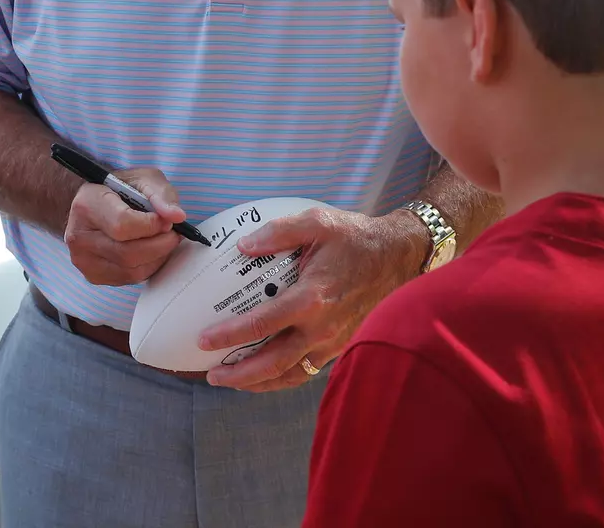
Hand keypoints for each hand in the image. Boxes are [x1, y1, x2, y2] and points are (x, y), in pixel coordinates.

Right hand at [63, 167, 188, 286]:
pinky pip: (129, 279)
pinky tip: (151, 252)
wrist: (96, 205)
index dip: (151, 225)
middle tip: (173, 234)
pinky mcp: (92, 275)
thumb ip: (161, 194)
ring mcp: (83, 259)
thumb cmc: (121, 189)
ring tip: (163, 241)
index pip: (122, 225)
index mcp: (87, 204)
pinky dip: (148, 267)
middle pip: (127, 253)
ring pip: (130, 270)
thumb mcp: (143, 179)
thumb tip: (176, 217)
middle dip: (160, 245)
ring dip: (157, 258)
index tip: (166, 220)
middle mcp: (79, 235)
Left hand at [198, 205, 428, 391]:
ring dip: (257, 382)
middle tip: (211, 373)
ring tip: (232, 381)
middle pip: (272, 363)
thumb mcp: (318, 221)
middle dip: (238, 373)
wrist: (399, 256)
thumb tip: (244, 246)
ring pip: (290, 374)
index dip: (229, 335)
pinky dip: (282, 378)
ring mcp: (332, 342)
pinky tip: (266, 375)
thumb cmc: (357, 238)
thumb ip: (278, 232)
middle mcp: (321, 328)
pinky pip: (307, 371)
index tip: (204, 339)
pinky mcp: (340, 347)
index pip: (261, 324)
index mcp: (311, 298)